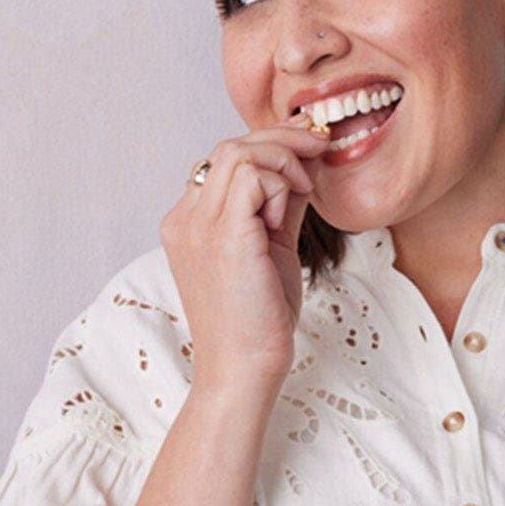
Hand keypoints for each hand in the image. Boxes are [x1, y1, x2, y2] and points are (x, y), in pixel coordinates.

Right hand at [160, 114, 331, 395]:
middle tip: (320, 144)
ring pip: (237, 151)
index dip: (269, 146)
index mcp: (189, 221)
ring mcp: (197, 224)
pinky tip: (292, 207)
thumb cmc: (259, 319)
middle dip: (281, 138)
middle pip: (228, 146)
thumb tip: (306, 161)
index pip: (224, 160)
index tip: (308, 148)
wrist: (245, 368)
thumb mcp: (273, 247)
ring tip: (303, 189)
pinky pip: (251, 174)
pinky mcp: (221, 234)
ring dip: (283, 159)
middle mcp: (184, 217)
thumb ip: (282, 203)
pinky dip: (280, 181)